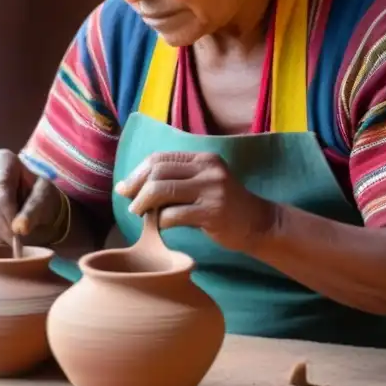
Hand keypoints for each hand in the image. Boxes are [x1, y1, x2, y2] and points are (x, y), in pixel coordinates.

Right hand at [0, 149, 62, 244]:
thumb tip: (19, 228)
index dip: (9, 210)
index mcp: (2, 160)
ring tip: (14, 239)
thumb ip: (34, 211)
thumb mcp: (45, 199)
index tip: (20, 229)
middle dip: (2, 227)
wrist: (35, 209)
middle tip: (18, 242)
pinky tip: (3, 239)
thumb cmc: (42, 198)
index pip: (0, 186)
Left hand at [114, 152, 276, 251]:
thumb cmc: (224, 205)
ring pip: (162, 190)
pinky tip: (160, 226)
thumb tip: (130, 186)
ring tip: (140, 214)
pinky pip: (173, 215)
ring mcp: (212, 190)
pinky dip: (160, 221)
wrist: (259, 223)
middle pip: (158, 172)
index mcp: (203, 159)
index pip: (160, 158)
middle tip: (130, 204)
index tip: (125, 187)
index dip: (137, 172)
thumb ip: (175, 180)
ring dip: (144, 204)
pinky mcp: (213, 212)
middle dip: (136, 188)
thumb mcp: (203, 183)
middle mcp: (208, 169)